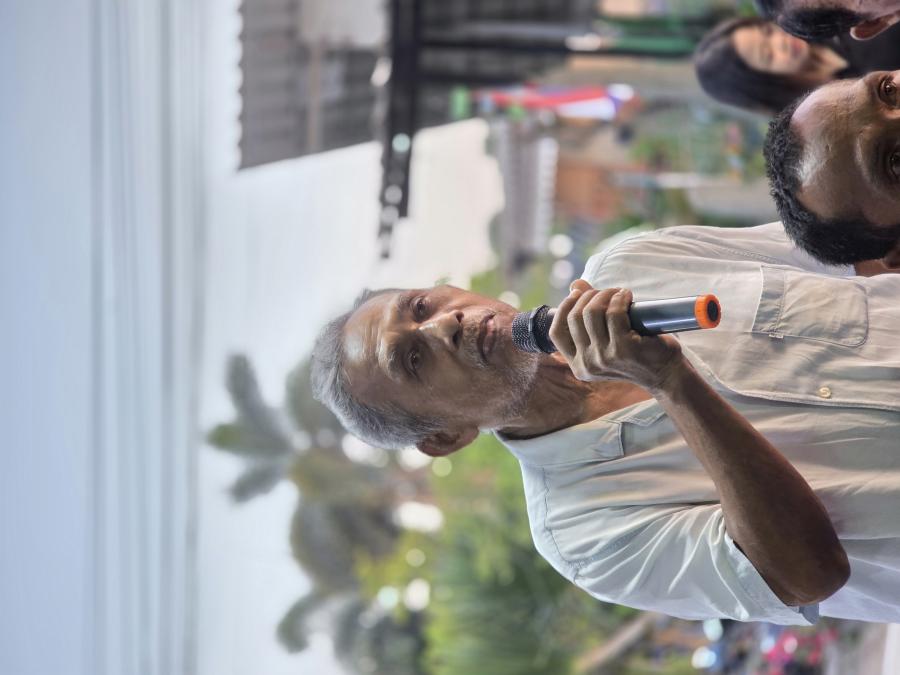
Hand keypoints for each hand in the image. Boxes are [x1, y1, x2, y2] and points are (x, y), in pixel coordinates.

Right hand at [549, 280, 685, 391]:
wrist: (667, 374)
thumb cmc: (637, 354)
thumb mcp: (606, 340)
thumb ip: (587, 317)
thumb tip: (575, 285)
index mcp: (579, 366)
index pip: (556, 333)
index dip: (563, 308)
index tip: (577, 294)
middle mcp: (588, 364)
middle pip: (575, 317)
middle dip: (589, 296)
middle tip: (607, 292)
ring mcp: (605, 358)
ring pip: (592, 312)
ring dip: (605, 294)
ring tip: (618, 293)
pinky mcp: (624, 349)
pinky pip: (614, 313)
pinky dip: (620, 298)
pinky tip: (627, 296)